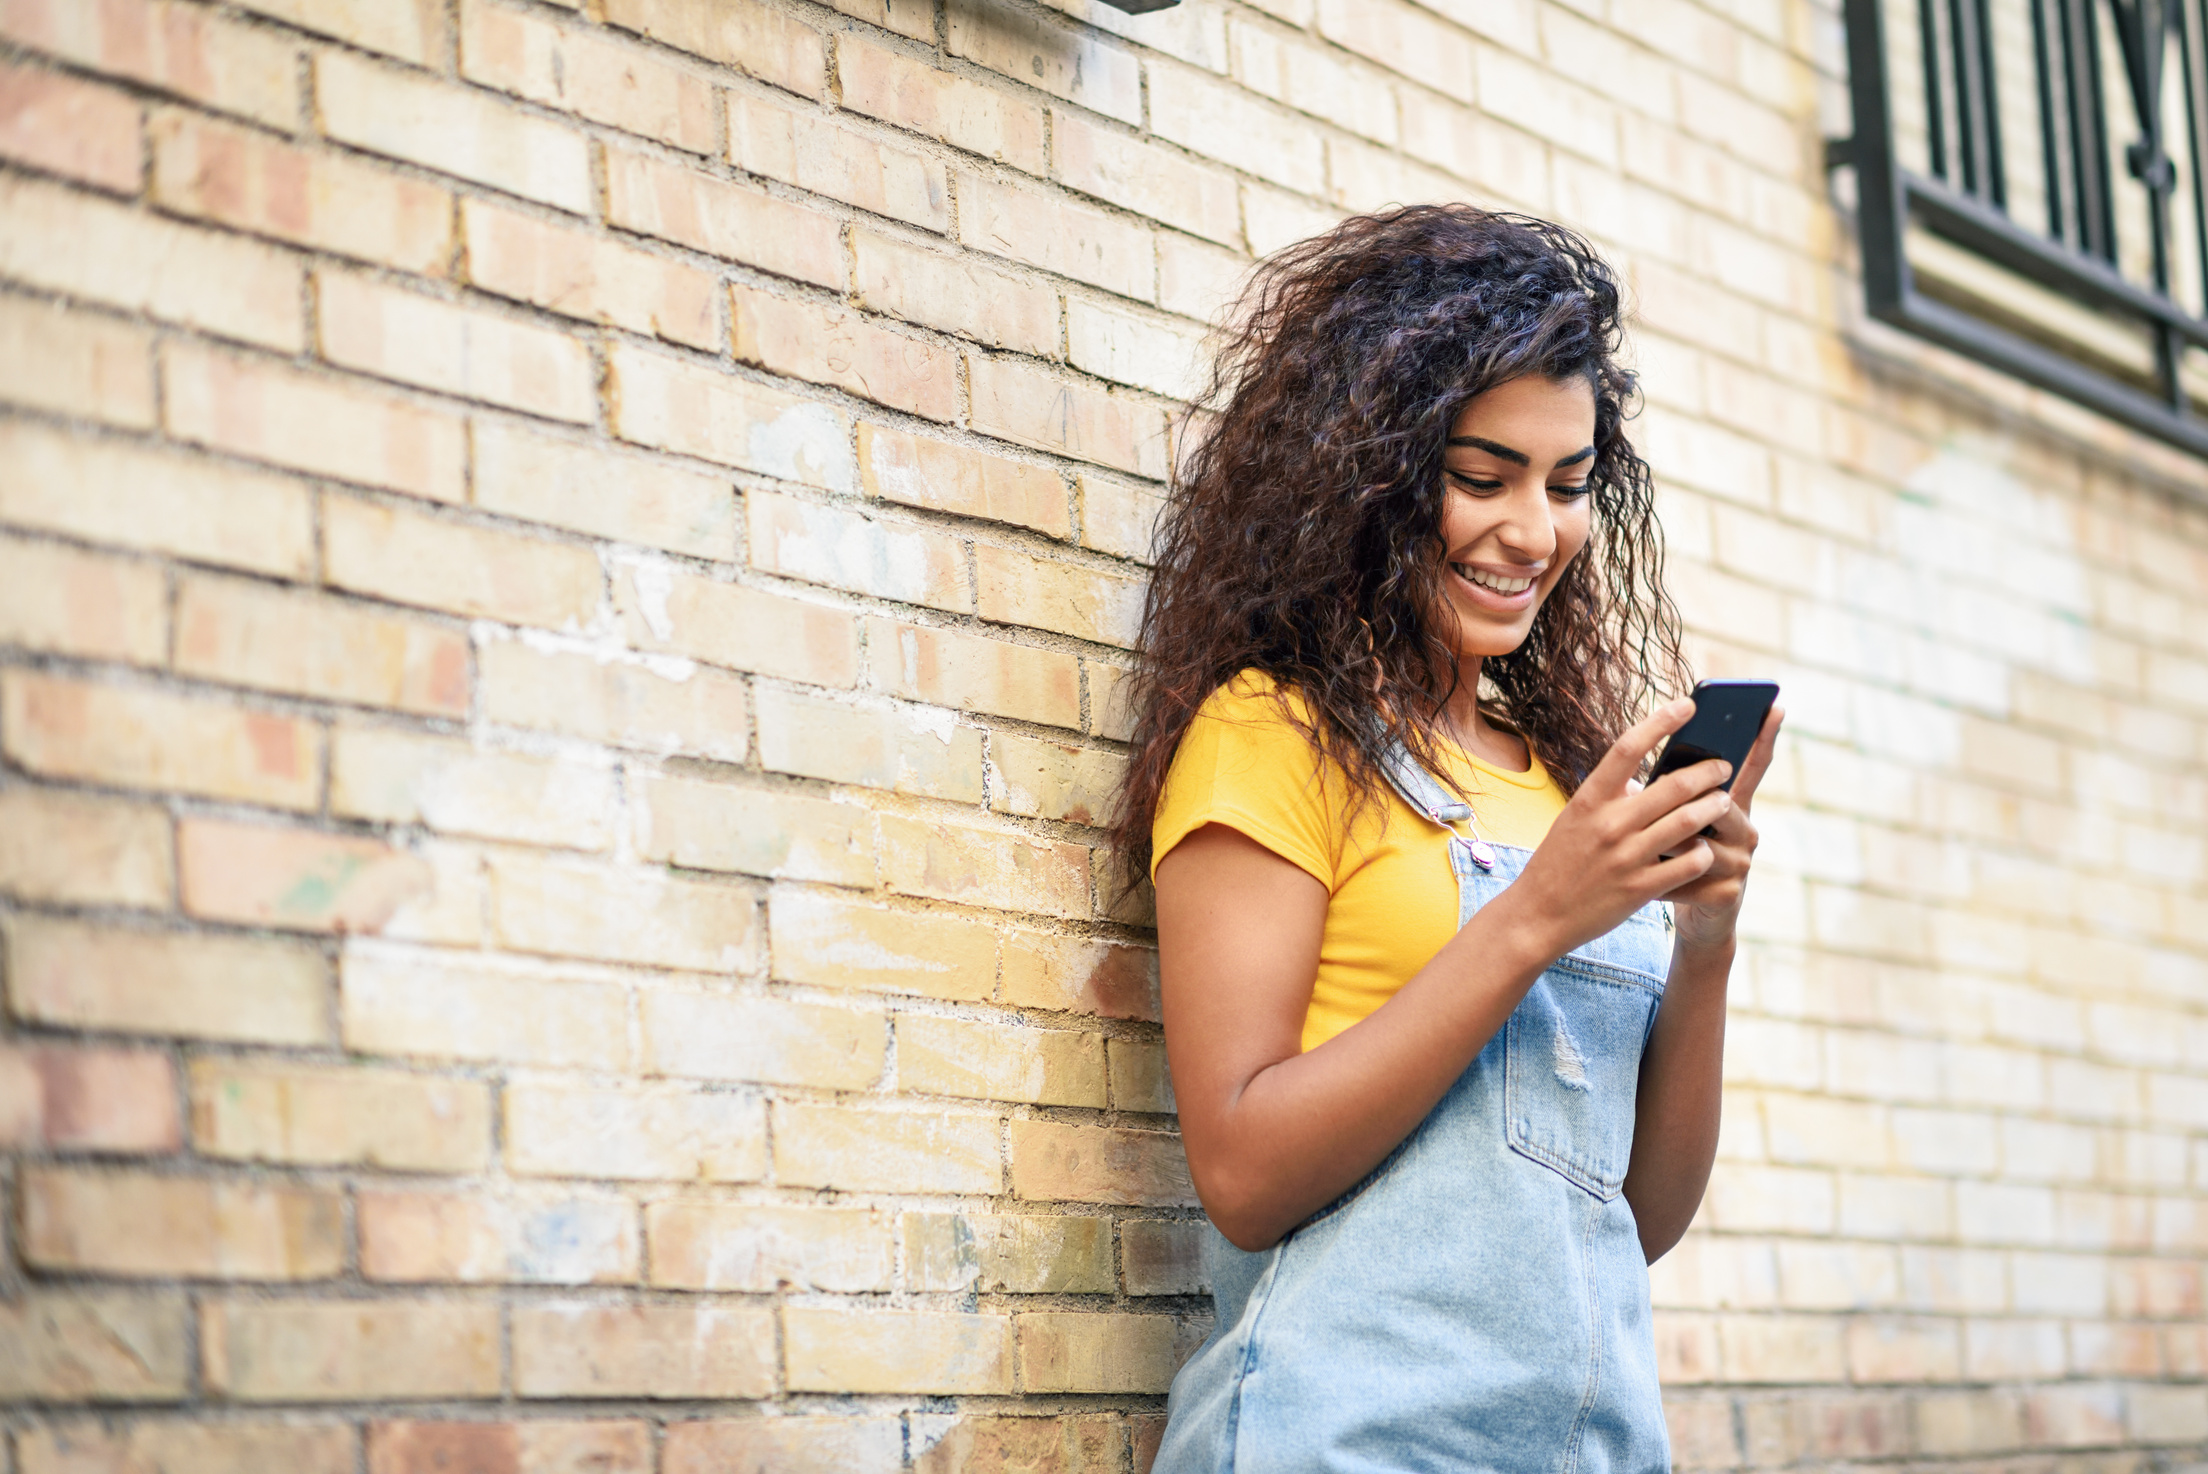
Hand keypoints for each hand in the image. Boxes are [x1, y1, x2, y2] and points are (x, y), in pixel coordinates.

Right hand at [1505, 698, 1738, 959]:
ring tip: (1725, 801)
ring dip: (1714, 807)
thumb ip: (1609, 799)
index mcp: (1589, 800)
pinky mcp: (1640, 889)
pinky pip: (1688, 863)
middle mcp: (1608, 824)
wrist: (1537, 915)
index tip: (1689, 705)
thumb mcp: (1574, 820)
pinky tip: (1705, 848)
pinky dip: (1702, 852)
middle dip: (1708, 771)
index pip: (1628, 747)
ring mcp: (1625, 857)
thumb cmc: (1558, 863)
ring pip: (1688, 821)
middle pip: (1673, 785)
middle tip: (1723, 766)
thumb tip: (1647, 780)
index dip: (1661, 721)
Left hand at [1662, 704, 1782, 949]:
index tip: (1773, 707)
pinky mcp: (1728, 894)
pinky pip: (1694, 878)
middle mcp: (1745, 830)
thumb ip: (1666, 797)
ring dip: (1668, 842)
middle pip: (1720, 802)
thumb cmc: (1674, 860)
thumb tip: (1642, 767)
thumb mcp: (1670, 824)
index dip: (1763, 738)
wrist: (1692, 918)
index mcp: (1731, 806)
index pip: (1752, 767)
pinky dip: (1668, 877)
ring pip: (1702, 841)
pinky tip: (1649, 882)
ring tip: (1645, 845)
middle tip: (1659, 797)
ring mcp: (1741, 863)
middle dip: (1687, 800)